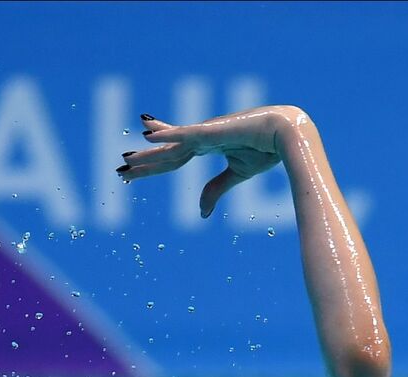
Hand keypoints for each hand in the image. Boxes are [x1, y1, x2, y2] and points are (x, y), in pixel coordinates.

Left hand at [117, 106, 308, 218]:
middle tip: (121, 169)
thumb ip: (216, 189)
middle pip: (164, 155)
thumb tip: (200, 213)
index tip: (132, 171)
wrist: (287, 136)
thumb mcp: (237, 174)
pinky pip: (184, 134)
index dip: (152, 166)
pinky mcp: (211, 131)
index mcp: (205, 147)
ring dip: (147, 156)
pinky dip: (165, 134)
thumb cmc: (266, 150)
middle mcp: (199, 139)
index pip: (172, 159)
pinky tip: (146, 136)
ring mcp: (203, 134)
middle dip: (143, 163)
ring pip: (169, 148)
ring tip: (126, 161)